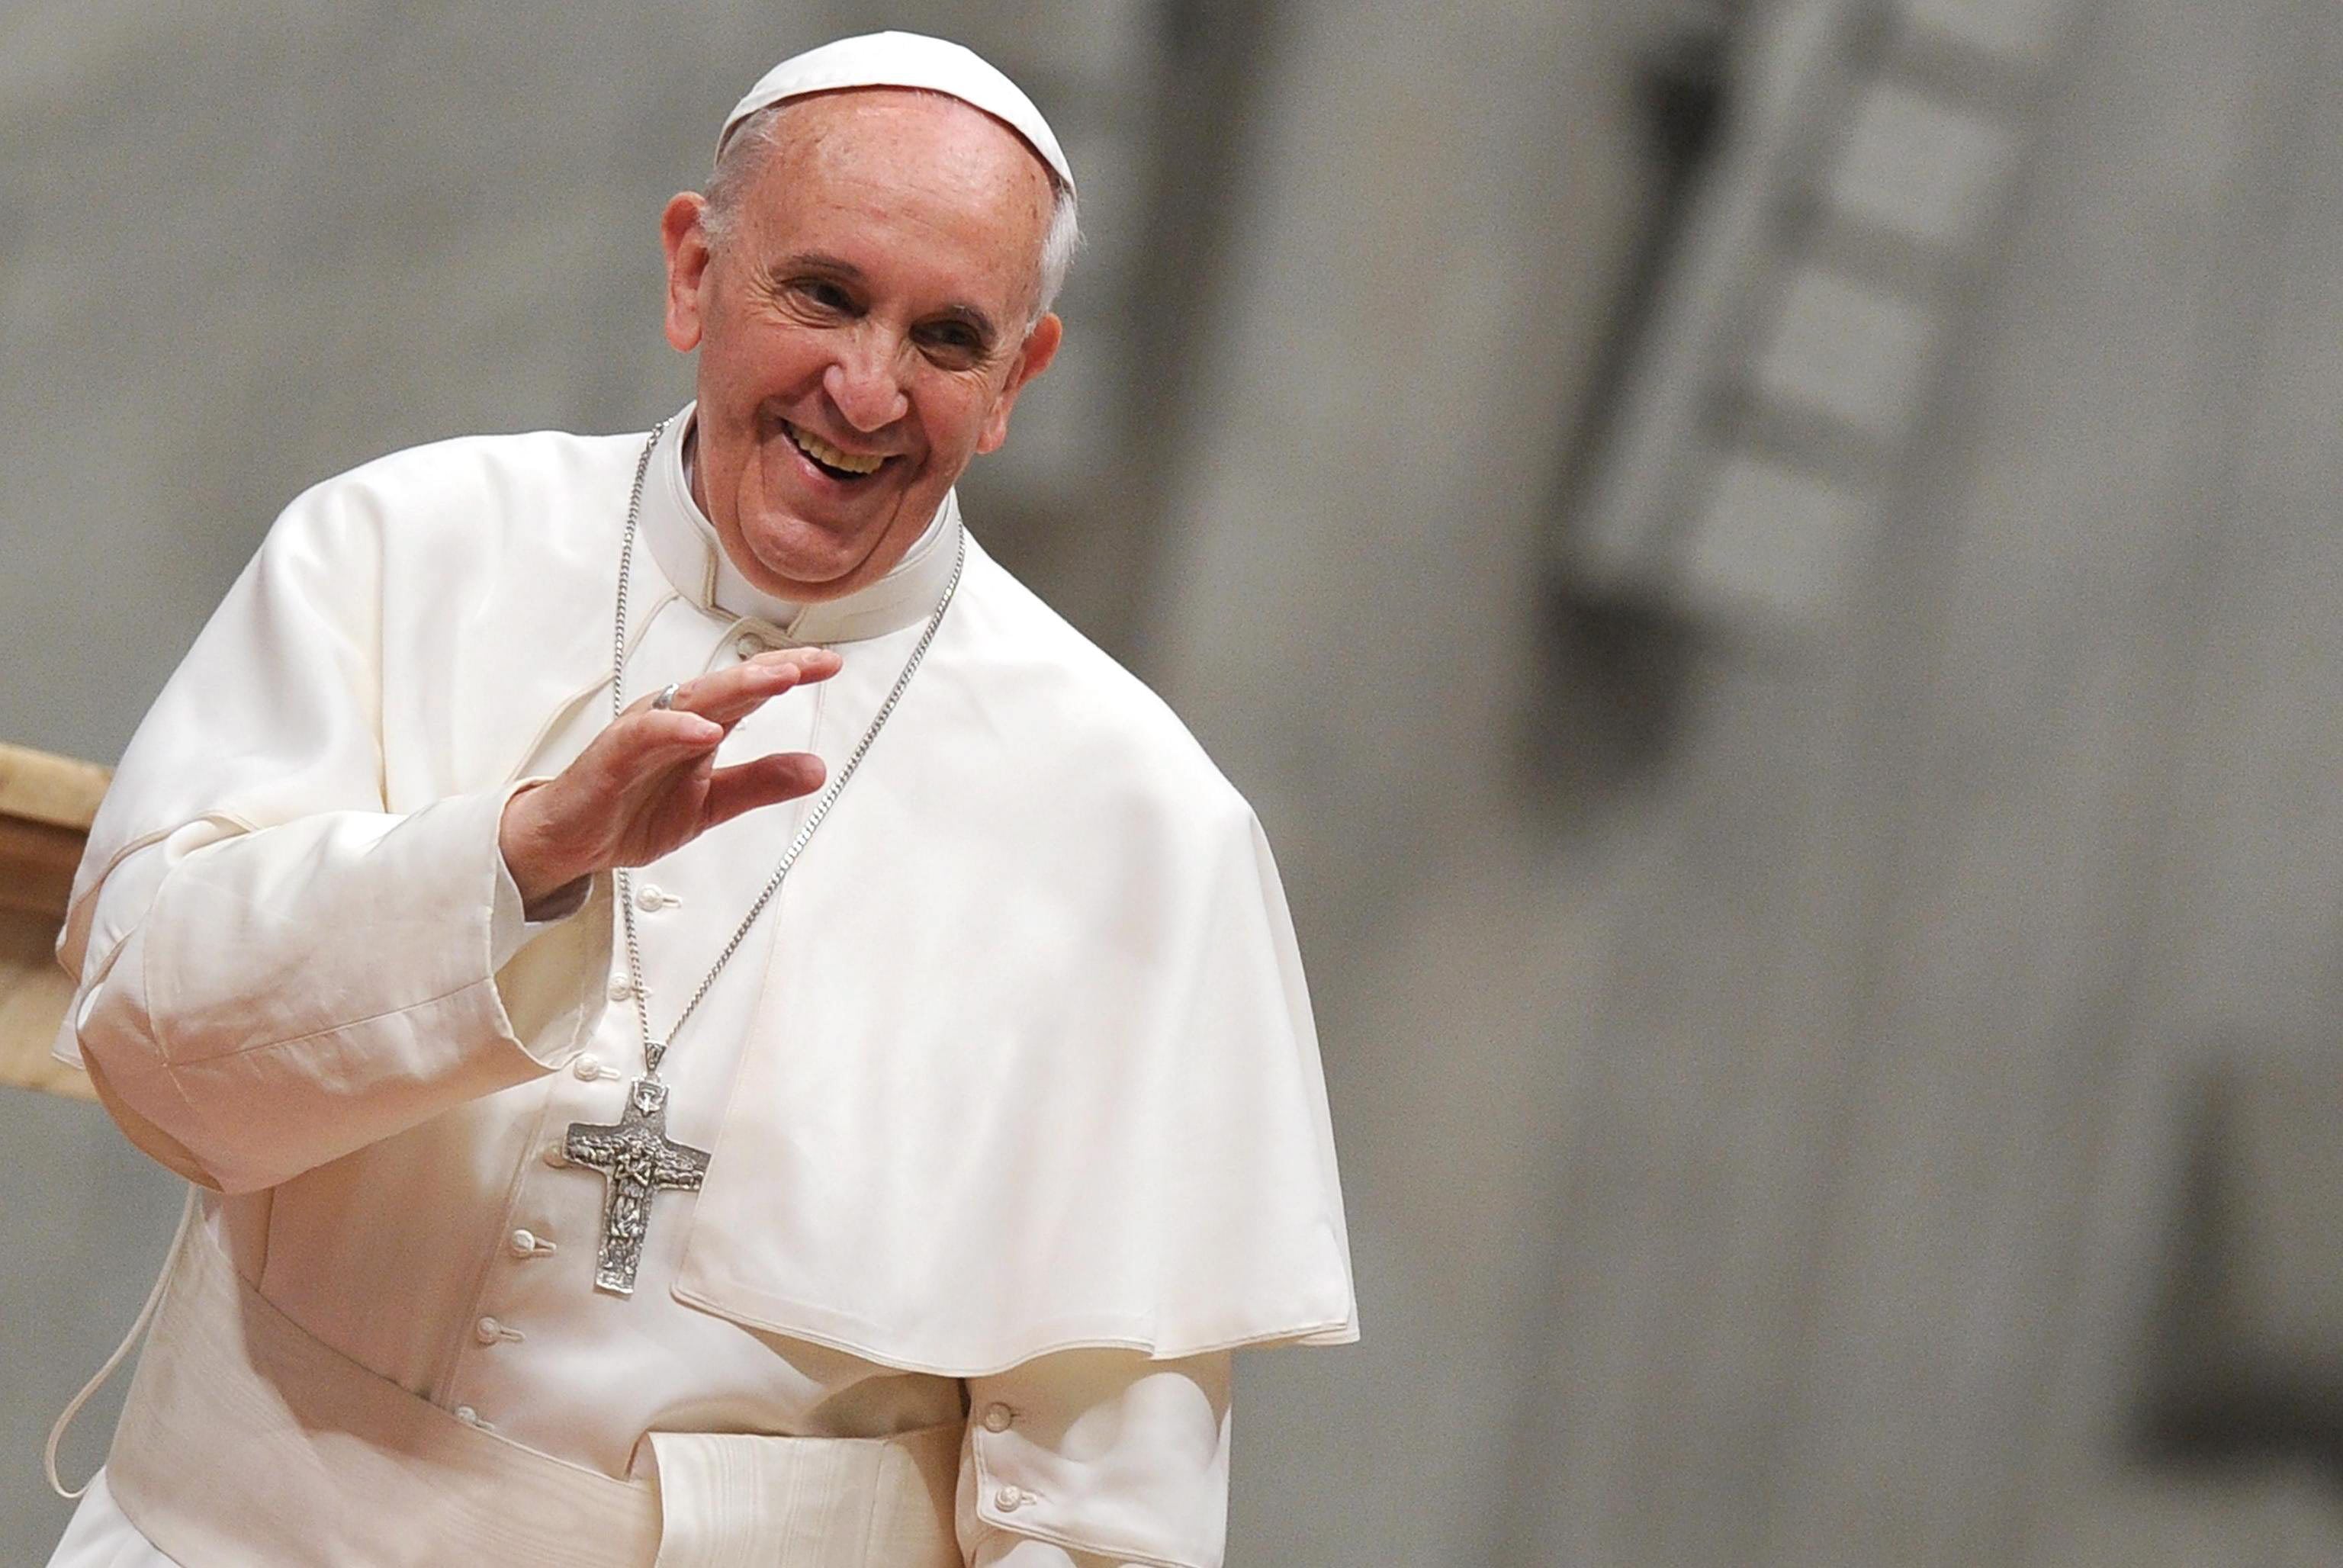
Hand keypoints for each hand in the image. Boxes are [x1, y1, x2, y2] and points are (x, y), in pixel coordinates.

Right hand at [498, 648, 841, 908]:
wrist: (570, 840)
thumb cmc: (631, 808)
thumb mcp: (712, 802)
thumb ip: (760, 783)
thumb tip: (815, 770)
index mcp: (700, 725)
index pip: (752, 691)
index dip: (790, 673)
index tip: (830, 665)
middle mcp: (674, 719)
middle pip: (730, 685)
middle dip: (773, 670)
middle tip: (813, 664)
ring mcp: (643, 733)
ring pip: (694, 700)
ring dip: (736, 687)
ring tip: (777, 680)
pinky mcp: (613, 755)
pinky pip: (646, 735)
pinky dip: (677, 729)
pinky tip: (707, 730)